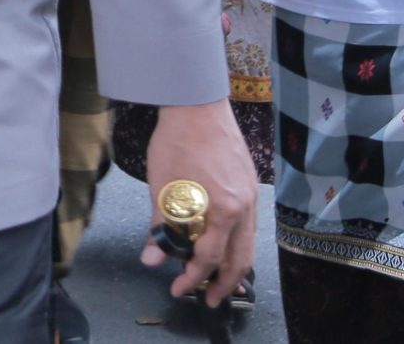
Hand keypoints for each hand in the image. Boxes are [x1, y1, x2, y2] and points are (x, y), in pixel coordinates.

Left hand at [140, 100, 257, 305]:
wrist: (197, 103)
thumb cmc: (177, 141)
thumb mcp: (162, 185)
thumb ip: (161, 226)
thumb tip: (152, 258)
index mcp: (223, 209)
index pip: (209, 257)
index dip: (193, 277)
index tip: (179, 289)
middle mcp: (244, 206)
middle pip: (239, 259)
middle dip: (223, 284)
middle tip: (207, 300)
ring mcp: (251, 196)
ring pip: (248, 245)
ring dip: (234, 267)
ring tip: (218, 282)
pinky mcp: (250, 185)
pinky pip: (250, 227)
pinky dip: (239, 244)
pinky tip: (226, 247)